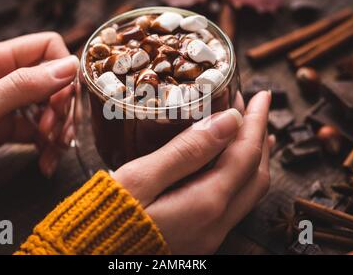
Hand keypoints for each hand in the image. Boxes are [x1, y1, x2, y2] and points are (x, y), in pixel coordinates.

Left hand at [0, 32, 78, 176]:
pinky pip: (44, 129)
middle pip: (56, 79)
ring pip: (54, 105)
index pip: (47, 47)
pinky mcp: (14, 124)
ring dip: (60, 128)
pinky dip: (50, 144)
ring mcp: (11, 101)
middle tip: (58, 131)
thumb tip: (69, 65)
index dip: (62, 72)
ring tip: (54, 149)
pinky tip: (47, 160)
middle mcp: (6, 76)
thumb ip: (23, 85)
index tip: (61, 102)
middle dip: (63, 107)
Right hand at [113, 91, 272, 253]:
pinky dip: (240, 175)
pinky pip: (234, 203)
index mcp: (205, 202)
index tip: (259, 95)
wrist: (92, 257)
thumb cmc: (107, 217)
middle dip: (259, 137)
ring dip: (253, 158)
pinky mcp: (200, 238)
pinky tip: (228, 164)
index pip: (246, 154)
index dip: (255, 121)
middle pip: (256, 174)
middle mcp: (216, 223)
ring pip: (249, 191)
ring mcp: (210, 235)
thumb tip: (228, 121)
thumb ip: (186, 150)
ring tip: (251, 132)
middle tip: (254, 108)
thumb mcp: (142, 178)